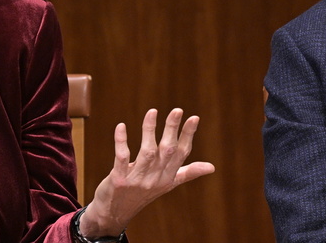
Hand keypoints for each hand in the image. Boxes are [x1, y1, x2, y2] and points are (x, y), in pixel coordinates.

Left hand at [77, 108, 214, 237]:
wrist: (114, 214)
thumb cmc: (142, 193)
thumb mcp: (167, 184)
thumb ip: (187, 173)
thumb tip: (212, 167)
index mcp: (168, 177)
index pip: (181, 154)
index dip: (187, 135)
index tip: (194, 117)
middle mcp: (155, 179)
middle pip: (166, 150)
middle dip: (172, 129)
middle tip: (177, 110)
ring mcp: (136, 180)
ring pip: (147, 152)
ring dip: (149, 131)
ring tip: (152, 111)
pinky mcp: (118, 180)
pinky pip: (121, 158)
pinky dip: (121, 142)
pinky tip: (121, 126)